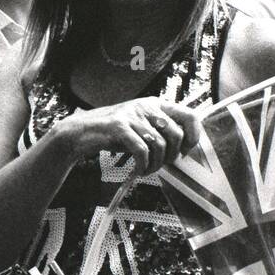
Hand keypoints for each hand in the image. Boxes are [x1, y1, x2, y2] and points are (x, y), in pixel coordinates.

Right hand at [59, 98, 201, 176]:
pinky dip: (143, 166)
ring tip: (147, 170)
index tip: (185, 151)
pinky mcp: (118, 127)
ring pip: (159, 145)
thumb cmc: (113, 133)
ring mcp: (131, 115)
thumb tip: (185, 146)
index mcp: (155, 104)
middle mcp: (145, 106)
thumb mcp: (140, 127)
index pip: (189, 115)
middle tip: (161, 165)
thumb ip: (160, 131)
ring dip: (156, 165)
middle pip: (175, 134)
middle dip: (171, 156)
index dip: (193, 136)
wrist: (80, 132)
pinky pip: (142, 151)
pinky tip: (138, 171)